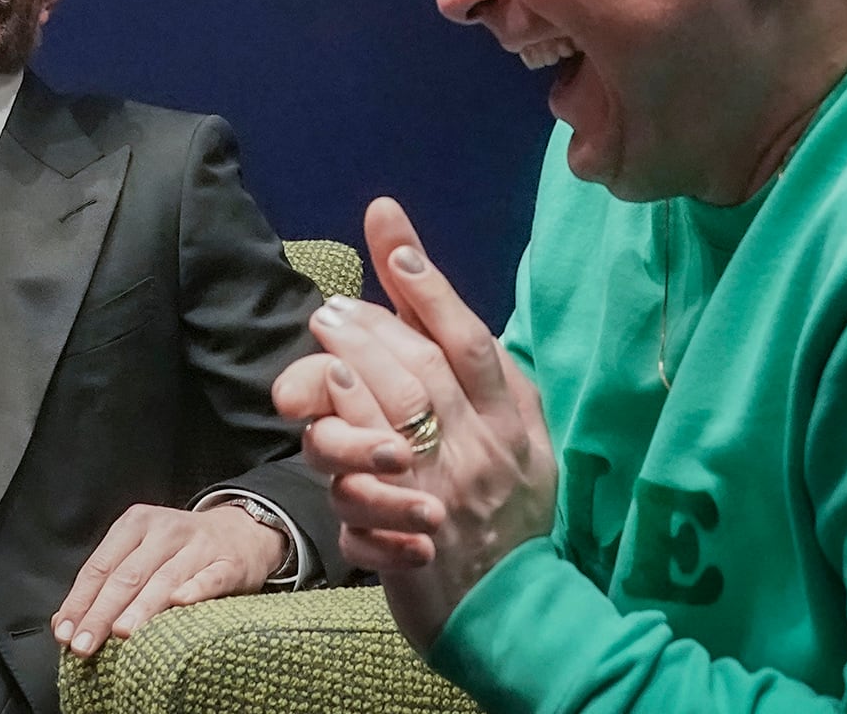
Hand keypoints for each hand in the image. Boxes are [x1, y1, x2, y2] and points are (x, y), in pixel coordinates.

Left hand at [51, 502, 285, 656]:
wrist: (240, 532)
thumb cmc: (178, 551)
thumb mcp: (140, 553)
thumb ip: (105, 583)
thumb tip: (63, 623)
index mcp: (136, 524)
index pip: (101, 566)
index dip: (80, 601)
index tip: (65, 632)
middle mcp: (165, 530)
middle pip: (128, 575)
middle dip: (102, 613)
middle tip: (84, 644)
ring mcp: (199, 545)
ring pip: (165, 578)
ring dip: (141, 607)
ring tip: (121, 633)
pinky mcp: (228, 563)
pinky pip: (210, 578)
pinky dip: (195, 589)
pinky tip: (179, 603)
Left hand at [272, 197, 556, 650]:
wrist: (512, 616)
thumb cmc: (513, 522)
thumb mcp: (527, 448)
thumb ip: (494, 386)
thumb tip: (451, 318)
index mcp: (516, 424)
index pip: (470, 340)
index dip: (428, 283)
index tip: (389, 230)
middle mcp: (483, 450)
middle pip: (423, 367)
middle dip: (374, 322)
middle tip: (333, 302)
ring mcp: (443, 491)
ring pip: (395, 410)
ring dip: (352, 362)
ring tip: (324, 332)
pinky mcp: (406, 531)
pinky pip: (365, 477)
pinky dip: (342, 434)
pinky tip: (319, 407)